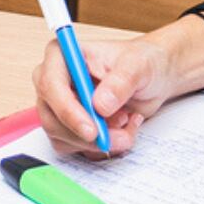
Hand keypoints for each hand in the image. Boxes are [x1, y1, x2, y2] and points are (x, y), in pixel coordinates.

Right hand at [34, 15, 203, 156]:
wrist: (153, 78)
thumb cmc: (141, 62)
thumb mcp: (138, 65)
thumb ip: (120, 82)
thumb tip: (100, 106)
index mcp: (63, 56)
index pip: (50, 84)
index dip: (67, 109)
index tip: (91, 129)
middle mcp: (56, 82)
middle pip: (51, 117)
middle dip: (85, 135)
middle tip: (117, 137)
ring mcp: (61, 107)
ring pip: (62, 137)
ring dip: (98, 142)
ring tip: (127, 124)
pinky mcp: (71, 127)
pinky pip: (77, 148)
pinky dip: (102, 147)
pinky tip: (123, 129)